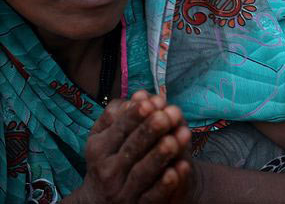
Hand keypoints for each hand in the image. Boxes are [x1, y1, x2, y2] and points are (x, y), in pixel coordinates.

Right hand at [71, 91, 192, 203]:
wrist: (101, 202)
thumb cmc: (111, 158)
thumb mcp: (108, 135)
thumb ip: (123, 114)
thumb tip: (140, 95)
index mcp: (99, 149)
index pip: (118, 130)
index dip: (135, 116)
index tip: (152, 102)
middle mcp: (107, 171)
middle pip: (131, 149)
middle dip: (150, 130)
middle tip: (169, 114)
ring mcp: (122, 191)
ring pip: (142, 172)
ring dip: (160, 154)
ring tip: (178, 137)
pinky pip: (153, 195)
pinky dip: (166, 183)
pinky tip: (181, 167)